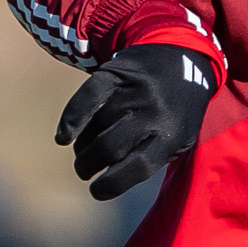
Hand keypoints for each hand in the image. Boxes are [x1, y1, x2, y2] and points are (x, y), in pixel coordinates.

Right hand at [55, 42, 216, 200]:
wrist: (183, 55)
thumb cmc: (177, 110)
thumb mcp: (179, 137)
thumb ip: (150, 159)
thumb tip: (105, 181)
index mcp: (173, 134)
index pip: (139, 166)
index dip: (112, 184)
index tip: (96, 191)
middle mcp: (155, 110)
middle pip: (110, 146)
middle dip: (89, 165)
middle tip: (84, 171)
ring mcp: (135, 89)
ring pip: (97, 125)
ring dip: (83, 145)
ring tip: (84, 152)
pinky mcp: (117, 72)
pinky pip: (87, 97)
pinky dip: (71, 119)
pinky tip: (64, 137)